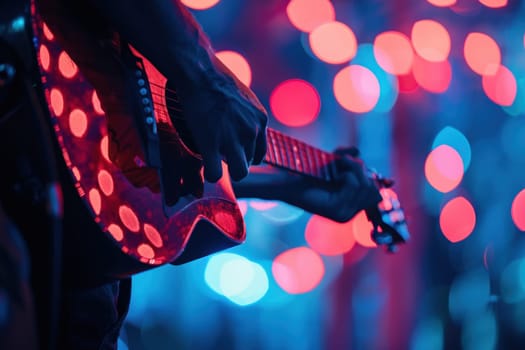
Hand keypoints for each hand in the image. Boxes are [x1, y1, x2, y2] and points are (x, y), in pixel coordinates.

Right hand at [174, 55, 267, 182]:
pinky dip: (210, 175)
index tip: (233, 152)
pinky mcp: (212, 144)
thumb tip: (240, 124)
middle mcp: (252, 131)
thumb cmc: (216, 79)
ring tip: (212, 160)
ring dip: (225, 168)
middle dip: (236, 163)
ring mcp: (234, 139)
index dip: (245, 155)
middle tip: (221, 156)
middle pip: (249, 163)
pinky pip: (215, 173)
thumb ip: (247, 115)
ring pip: (238, 172)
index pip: (260, 152)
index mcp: (260, 120)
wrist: (200, 73)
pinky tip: (206, 170)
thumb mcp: (243, 97)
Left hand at [279, 148, 381, 222]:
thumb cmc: (307, 171)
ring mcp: (342, 215)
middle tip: (344, 160)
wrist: (284, 181)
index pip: (375, 196)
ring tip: (337, 163)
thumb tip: (391, 181)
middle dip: (362, 170)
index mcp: (349, 206)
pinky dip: (347, 172)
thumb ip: (359, 170)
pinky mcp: (335, 211)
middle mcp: (348, 214)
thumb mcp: (337, 167)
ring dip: (353, 167)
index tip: (389, 179)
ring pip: (365, 186)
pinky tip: (335, 173)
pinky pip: (354, 186)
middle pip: (373, 190)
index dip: (380, 184)